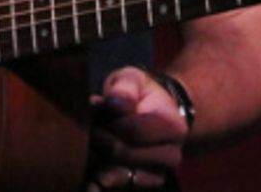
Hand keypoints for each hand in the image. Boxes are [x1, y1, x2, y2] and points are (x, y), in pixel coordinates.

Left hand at [85, 66, 187, 190]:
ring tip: (88, 142)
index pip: (133, 130)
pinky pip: (119, 186)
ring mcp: (158, 173)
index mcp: (173, 127)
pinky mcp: (144, 184)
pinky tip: (91, 161)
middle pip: (125, 154)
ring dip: (98, 160)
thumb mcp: (133, 79)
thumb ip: (126, 87)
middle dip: (100, 141)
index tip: (93, 111)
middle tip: (87, 128)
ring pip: (121, 174)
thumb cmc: (140, 93)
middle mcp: (172, 155)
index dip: (109, 122)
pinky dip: (101, 175)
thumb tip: (116, 102)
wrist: (155, 111)